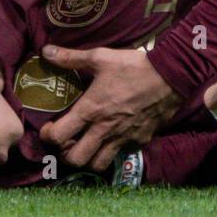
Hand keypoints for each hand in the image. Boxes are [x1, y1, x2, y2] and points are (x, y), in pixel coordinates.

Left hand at [38, 45, 181, 169]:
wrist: (170, 76)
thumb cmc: (133, 66)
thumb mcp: (100, 57)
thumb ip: (71, 58)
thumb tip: (45, 51)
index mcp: (90, 110)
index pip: (57, 136)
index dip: (48, 135)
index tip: (51, 127)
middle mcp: (104, 129)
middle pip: (75, 159)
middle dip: (66, 154)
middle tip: (68, 140)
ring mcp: (123, 137)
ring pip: (97, 164)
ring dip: (89, 158)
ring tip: (88, 144)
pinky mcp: (139, 140)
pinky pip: (121, 153)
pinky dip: (113, 150)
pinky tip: (113, 137)